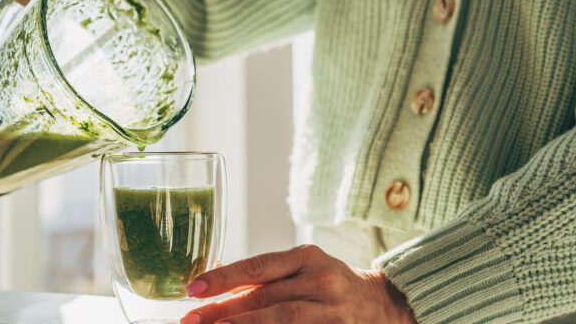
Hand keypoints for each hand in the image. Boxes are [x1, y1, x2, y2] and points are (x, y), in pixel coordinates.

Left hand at [181, 245, 416, 323]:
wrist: (382, 303)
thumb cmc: (331, 281)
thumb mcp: (302, 266)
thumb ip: (265, 274)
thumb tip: (216, 276)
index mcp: (307, 257)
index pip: (258, 267)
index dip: (223, 278)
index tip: (194, 288)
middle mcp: (321, 281)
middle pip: (264, 298)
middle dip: (223, 311)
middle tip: (193, 319)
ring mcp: (331, 311)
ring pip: (280, 320)